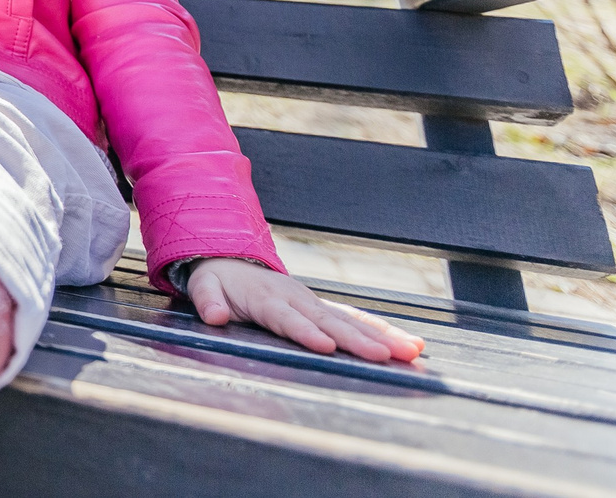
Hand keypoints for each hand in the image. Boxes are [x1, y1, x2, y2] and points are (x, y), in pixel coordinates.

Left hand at [186, 259, 425, 363]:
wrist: (231, 258)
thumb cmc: (218, 280)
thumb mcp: (204, 287)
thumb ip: (208, 302)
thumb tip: (215, 316)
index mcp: (267, 299)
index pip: (287, 319)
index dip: (305, 332)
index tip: (326, 346)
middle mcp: (297, 299)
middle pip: (329, 322)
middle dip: (357, 340)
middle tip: (384, 356)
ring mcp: (313, 302)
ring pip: (350, 320)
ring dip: (381, 337)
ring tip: (411, 351)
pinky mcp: (323, 308)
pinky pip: (355, 319)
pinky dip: (381, 330)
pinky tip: (409, 344)